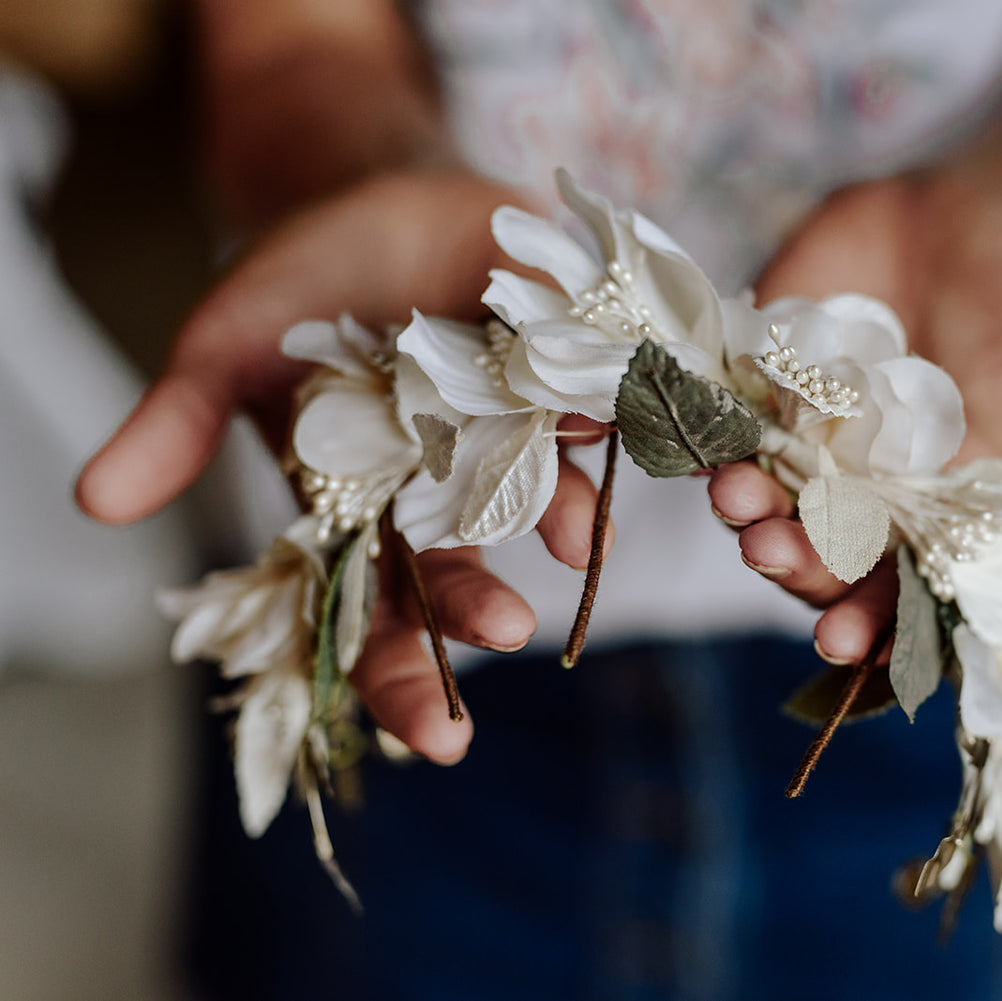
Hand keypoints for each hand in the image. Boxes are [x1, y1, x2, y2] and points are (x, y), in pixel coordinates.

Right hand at [76, 169, 604, 762]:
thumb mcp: (226, 346)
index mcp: (363, 510)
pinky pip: (589, 407)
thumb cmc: (297, 282)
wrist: (379, 195)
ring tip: (581, 542)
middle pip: (462, 571)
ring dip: (564, 520)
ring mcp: (510, 434)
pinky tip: (603, 426)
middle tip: (504, 634)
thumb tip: (94, 500)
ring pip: (542, 497)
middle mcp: (444, 489)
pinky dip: (599, 421)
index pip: (376, 618)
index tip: (435, 739)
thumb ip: (177, 421)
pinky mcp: (561, 372)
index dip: (403, 680)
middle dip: (478, 610)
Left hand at [709, 174, 1001, 663]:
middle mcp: (868, 482)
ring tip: (728, 491)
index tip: (845, 640)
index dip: (875, 616)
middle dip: (793, 561)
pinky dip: (704, 427)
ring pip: (765, 491)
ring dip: (740, 504)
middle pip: (820, 548)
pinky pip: (726, 412)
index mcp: (944, 501)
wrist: (974, 206)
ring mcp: (809, 431)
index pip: (906, 580)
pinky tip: (688, 432)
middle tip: (769, 550)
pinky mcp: (766, 372)